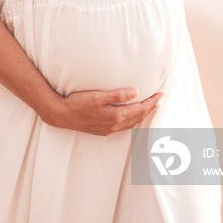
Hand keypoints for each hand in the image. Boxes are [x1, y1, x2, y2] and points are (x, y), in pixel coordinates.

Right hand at [43, 87, 162, 135]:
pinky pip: (123, 126)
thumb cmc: (78, 103)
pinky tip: (130, 115)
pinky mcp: (103, 130)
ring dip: (141, 115)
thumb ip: (118, 95)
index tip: (160, 94)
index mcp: (116, 116)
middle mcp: (114, 125)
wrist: (62, 115)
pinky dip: (131, 120)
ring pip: (131, 123)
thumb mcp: (98, 96)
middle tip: (157, 99)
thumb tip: (136, 92)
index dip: (151, 102)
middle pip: (138, 117)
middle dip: (149, 108)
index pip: (140, 109)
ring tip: (148, 106)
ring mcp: (108, 129)